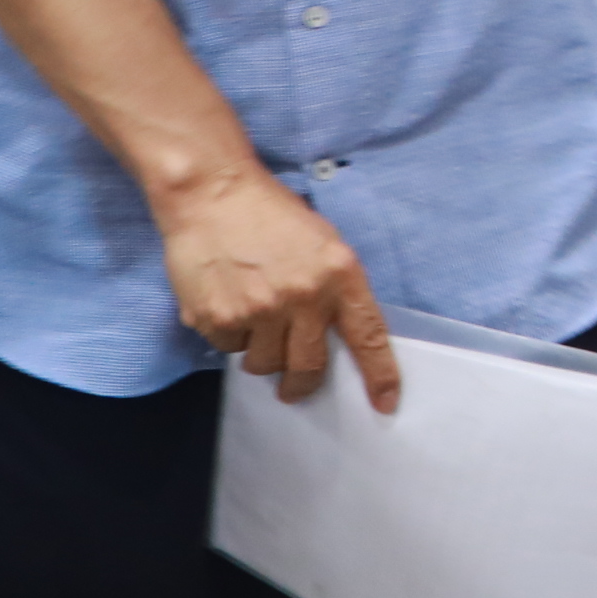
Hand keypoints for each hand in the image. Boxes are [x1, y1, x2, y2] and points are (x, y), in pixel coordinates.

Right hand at [155, 163, 399, 408]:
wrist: (213, 193)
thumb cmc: (270, 214)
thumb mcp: (322, 244)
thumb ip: (331, 288)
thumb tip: (329, 333)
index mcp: (339, 275)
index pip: (368, 336)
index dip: (379, 375)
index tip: (384, 404)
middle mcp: (303, 298)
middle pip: (310, 366)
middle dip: (302, 384)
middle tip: (294, 387)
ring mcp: (259, 310)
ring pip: (265, 363)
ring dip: (261, 353)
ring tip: (253, 319)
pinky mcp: (218, 317)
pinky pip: (228, 346)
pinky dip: (228, 334)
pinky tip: (225, 301)